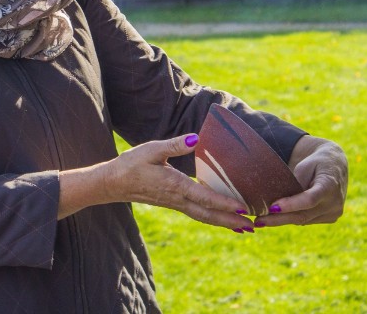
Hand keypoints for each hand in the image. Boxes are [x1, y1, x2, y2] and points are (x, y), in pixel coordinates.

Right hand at [59, 134, 252, 231]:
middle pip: (209, 214)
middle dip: (231, 221)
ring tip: (244, 228)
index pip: (205, 197)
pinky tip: (221, 218)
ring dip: (225, 223)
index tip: (243, 209)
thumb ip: (174, 145)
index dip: (225, 204)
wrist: (113, 183)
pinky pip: (197, 213)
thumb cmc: (132, 164)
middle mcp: (178, 199)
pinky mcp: (173, 203)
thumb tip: (196, 139)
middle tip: (253, 227)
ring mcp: (175, 203)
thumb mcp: (152, 149)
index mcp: (175, 186)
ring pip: (204, 216)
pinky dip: (213, 218)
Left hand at [253, 135, 347, 227]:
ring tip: (262, 220)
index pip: (309, 199)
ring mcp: (334, 212)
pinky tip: (278, 218)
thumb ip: (295, 184)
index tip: (272, 208)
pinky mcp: (331, 218)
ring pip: (303, 220)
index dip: (291, 205)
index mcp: (330, 185)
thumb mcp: (305, 166)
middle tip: (258, 221)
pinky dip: (292, 218)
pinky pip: (307, 220)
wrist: (335, 165)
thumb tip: (277, 204)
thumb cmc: (315, 163)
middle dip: (279, 219)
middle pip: (304, 214)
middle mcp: (335, 202)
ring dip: (282, 220)